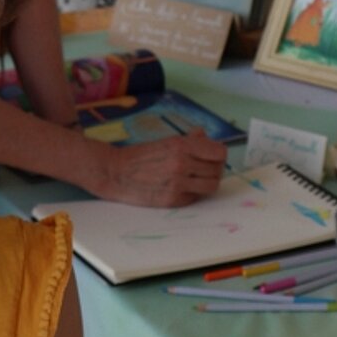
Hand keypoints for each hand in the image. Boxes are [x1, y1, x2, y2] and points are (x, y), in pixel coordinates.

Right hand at [94, 130, 227, 206]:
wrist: (116, 173)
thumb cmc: (141, 155)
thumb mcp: (166, 141)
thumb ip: (190, 140)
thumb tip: (205, 136)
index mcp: (181, 145)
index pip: (219, 152)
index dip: (219, 155)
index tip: (214, 156)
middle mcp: (182, 164)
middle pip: (217, 170)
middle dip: (214, 169)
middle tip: (204, 169)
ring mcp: (178, 183)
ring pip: (211, 186)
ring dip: (207, 182)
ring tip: (197, 179)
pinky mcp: (173, 200)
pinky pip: (196, 197)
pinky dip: (193, 193)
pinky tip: (182, 187)